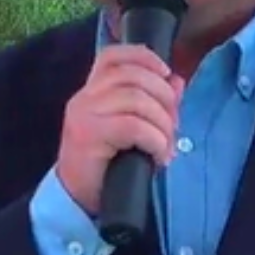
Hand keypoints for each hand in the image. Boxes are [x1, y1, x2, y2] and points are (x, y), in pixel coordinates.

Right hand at [55, 44, 183, 213]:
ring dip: (162, 123)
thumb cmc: (106, 165)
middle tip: (173, 126)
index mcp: (92, 91)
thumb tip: (177, 81)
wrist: (77, 199)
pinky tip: (158, 156)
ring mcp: (84, 114)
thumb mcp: (133, 130)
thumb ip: (153, 103)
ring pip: (137, 99)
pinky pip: (133, 126)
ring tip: (166, 147)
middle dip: (165, 98)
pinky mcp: (88, 134)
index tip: (166, 73)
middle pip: (134, 76)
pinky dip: (155, 140)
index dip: (144, 56)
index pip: (113, 56)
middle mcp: (85, 97)